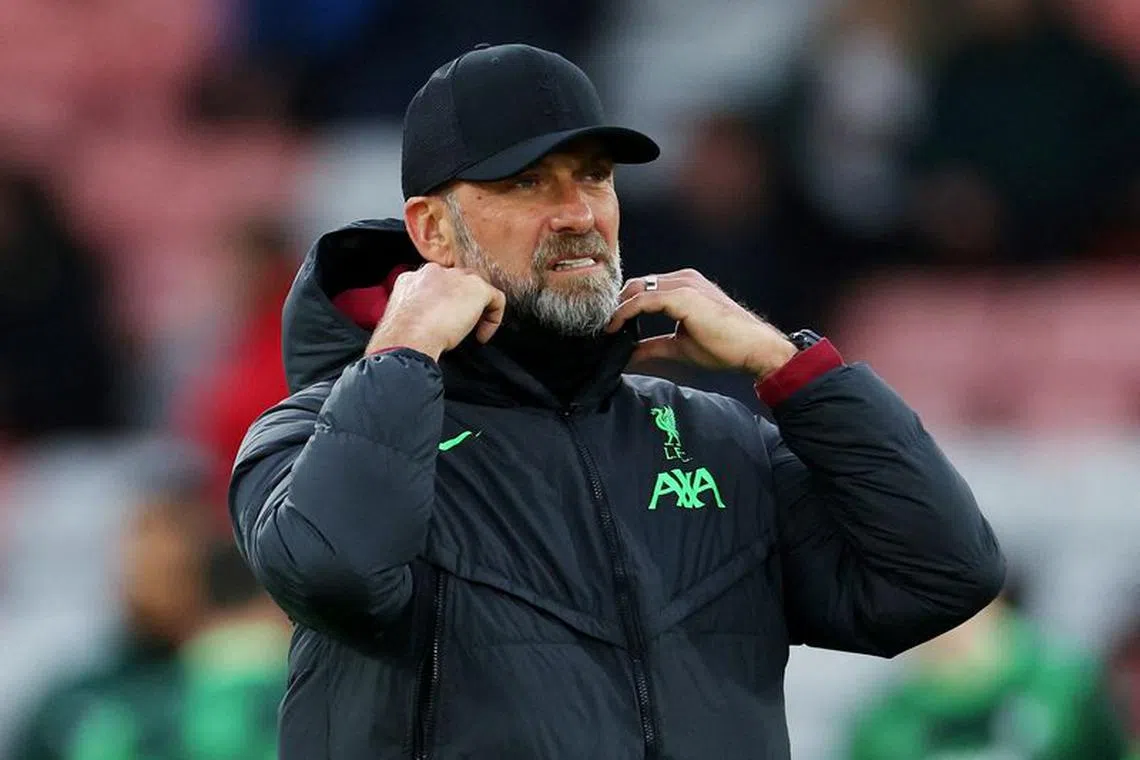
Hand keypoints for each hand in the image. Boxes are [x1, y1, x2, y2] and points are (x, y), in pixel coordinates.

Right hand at [366, 263, 505, 360]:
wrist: (408, 338)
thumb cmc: (401, 337)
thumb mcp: (401, 318)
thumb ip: (413, 311)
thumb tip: (422, 323)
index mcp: (411, 279)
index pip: (434, 284)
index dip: (441, 304)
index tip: (441, 321)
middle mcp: (433, 272)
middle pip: (456, 281)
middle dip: (461, 302)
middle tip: (459, 325)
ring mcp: (456, 277)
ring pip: (475, 287)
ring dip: (476, 309)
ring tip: (471, 330)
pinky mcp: (476, 288)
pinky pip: (496, 299)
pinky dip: (493, 319)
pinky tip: (482, 335)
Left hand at [605, 269, 797, 379]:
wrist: (753, 348)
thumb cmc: (725, 346)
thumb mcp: (679, 346)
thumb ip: (653, 346)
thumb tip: (629, 354)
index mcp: (684, 286)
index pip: (644, 289)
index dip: (623, 306)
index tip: (608, 327)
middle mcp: (683, 279)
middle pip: (636, 285)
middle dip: (616, 305)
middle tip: (601, 328)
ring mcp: (683, 284)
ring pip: (637, 289)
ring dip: (617, 308)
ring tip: (604, 329)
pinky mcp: (683, 296)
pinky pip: (644, 300)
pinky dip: (625, 313)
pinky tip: (614, 327)